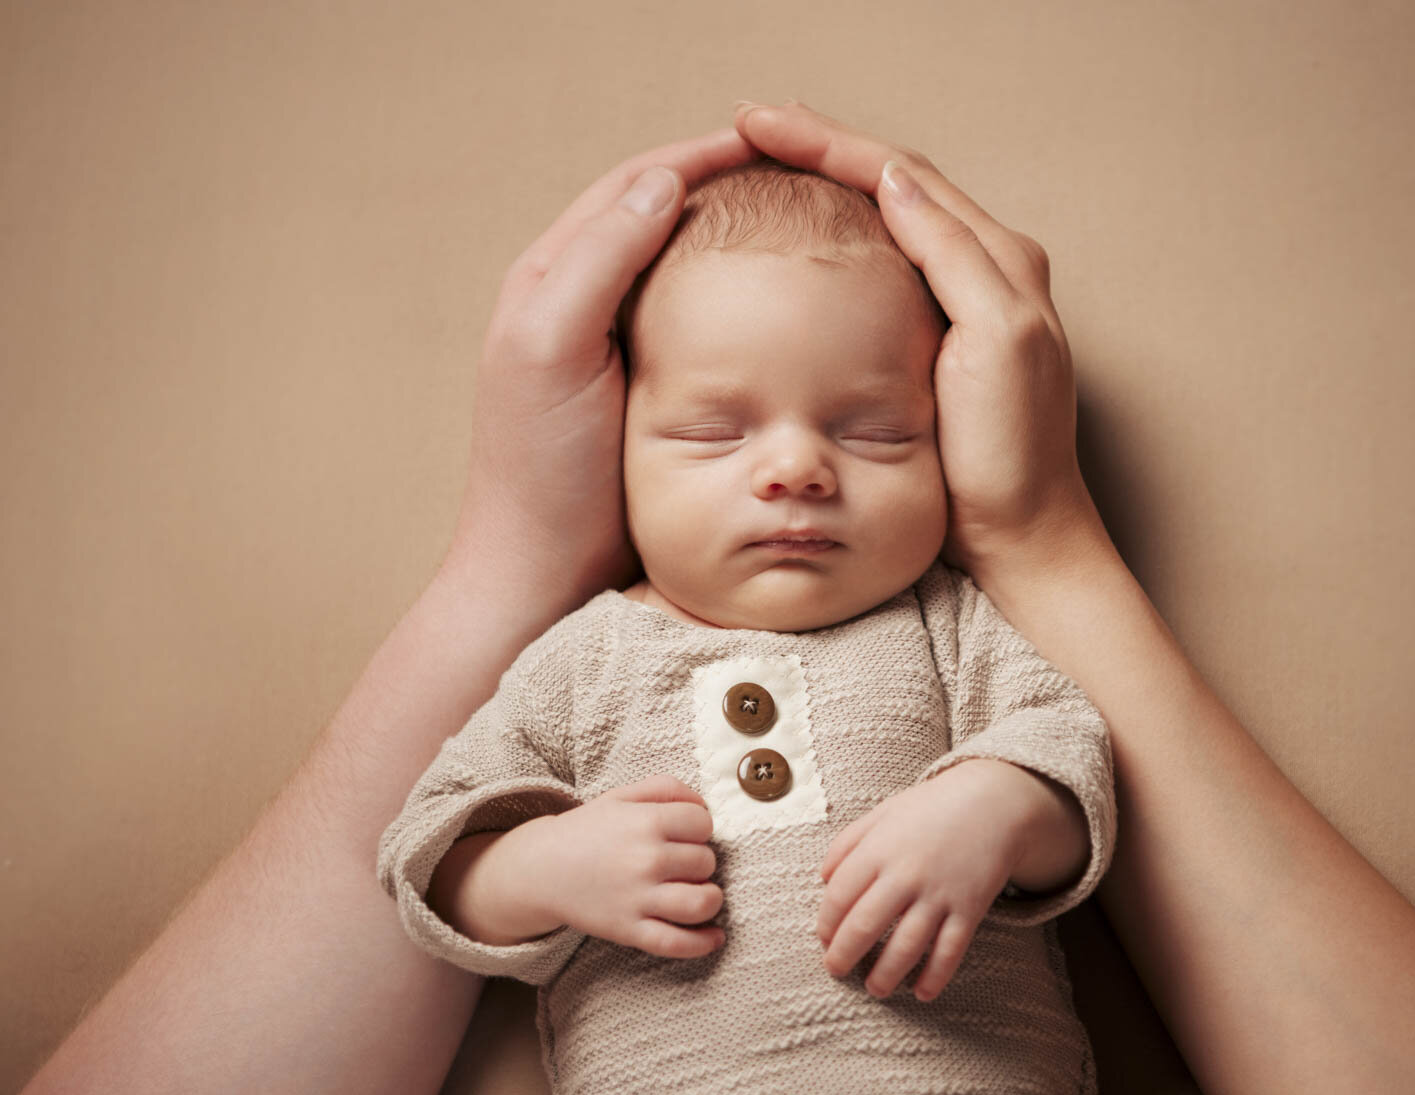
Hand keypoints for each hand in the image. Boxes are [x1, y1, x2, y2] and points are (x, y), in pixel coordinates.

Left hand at [445, 126, 758, 606]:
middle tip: (803, 170)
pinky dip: (750, 305)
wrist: (547, 574)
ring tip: (809, 226)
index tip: (770, 138)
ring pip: (691, 270)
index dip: (699, 155)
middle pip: (664, 217)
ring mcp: (625, 351)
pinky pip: (712, 328)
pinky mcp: (660, 396)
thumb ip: (597, 263)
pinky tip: (795, 311)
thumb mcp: (551, 351)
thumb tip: (661, 184)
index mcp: (554, 279)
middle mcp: (587, 304)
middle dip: (728, 185)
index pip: (634, 187)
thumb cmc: (542, 470)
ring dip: (743, 241)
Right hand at [485, 774, 726, 958]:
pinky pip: (677, 943)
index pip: (704, 824)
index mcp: (646, 822)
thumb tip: (704, 804)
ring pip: (702, 902)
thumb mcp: (621, 796)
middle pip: (706, 861)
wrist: (538, 869)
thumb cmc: (587, 831)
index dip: (699, 829)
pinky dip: (703, 943)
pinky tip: (714, 937)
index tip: (684, 835)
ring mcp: (638, 898)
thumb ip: (665, 788)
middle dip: (699, 861)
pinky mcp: (629, 930)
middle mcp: (646, 859)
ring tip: (700, 894)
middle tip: (679, 863)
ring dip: (710, 898)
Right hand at [731, 100, 1097, 576]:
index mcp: (1000, 261)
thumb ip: (954, 255)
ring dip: (830, 181)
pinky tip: (805, 236)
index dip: (829, 142)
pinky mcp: (936, 341)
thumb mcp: (995, 342)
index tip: (760, 122)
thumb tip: (894, 178)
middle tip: (752, 123)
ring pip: (888, 216)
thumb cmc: (1009, 453)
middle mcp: (985, 269)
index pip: (902, 173)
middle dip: (823, 146)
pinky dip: (841, 234)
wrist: (1017, 536)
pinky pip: (886, 263)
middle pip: (894, 181)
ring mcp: (960, 304)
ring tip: (769, 159)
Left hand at [815, 758, 1038, 1001]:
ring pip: (905, 947)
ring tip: (874, 988)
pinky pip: (949, 951)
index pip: (839, 896)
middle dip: (843, 956)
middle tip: (835, 970)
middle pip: (864, 926)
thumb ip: (848, 842)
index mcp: (880, 849)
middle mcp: (906, 874)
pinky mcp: (970, 908)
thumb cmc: (931, 808)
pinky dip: (935, 977)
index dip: (826, 923)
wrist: (993, 802)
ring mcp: (939, 893)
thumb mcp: (883, 813)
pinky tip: (922, 993)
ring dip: (885, 975)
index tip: (824, 939)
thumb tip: (824, 880)